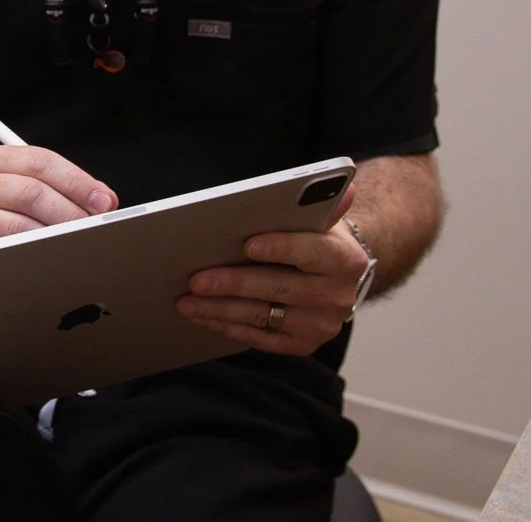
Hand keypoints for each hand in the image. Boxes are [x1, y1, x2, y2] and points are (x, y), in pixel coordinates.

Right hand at [0, 144, 117, 244]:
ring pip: (20, 224)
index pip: (41, 162)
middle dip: (70, 212)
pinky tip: (51, 256)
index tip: (104, 201)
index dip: (77, 182)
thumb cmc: (9, 210)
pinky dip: (34, 254)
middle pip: (31, 192)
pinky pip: (7, 249)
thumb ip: (67, 188)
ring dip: (54, 236)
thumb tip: (106, 200)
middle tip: (94, 226)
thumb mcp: (32, 188)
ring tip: (76, 242)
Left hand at [178, 184, 369, 354]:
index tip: (247, 244)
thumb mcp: (322, 220)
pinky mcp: (302, 344)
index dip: (281, 248)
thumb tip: (343, 186)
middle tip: (195, 280)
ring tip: (186, 301)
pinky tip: (203, 316)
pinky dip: (227, 326)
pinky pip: (259, 338)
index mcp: (345, 260)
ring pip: (262, 315)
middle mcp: (337, 296)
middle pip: (277, 287)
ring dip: (219, 309)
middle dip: (232, 283)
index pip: (312, 252)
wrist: (334, 277)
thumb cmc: (316, 240)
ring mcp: (320, 324)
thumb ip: (323, 203)